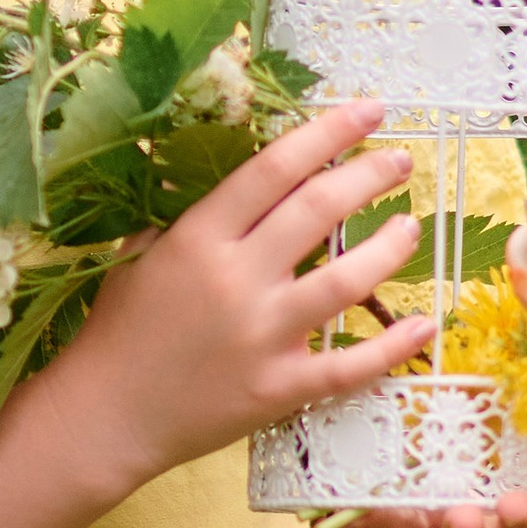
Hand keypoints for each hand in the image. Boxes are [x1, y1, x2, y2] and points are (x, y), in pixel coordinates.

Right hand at [19, 100, 433, 493]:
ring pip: (344, 281)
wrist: (103, 417)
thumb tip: (241, 169)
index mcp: (198, 238)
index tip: (368, 110)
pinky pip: (348, 365)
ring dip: (388, 248)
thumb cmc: (118, 330)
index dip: (327, 132)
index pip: (274, 169)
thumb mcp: (140, 253)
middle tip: (400, 159)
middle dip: (368, 175)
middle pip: (317, 211)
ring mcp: (259, 336)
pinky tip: (424, 323)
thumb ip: (187, 211)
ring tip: (410, 226)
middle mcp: (234, 279)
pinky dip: (392, 345)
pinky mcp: (277, 389)